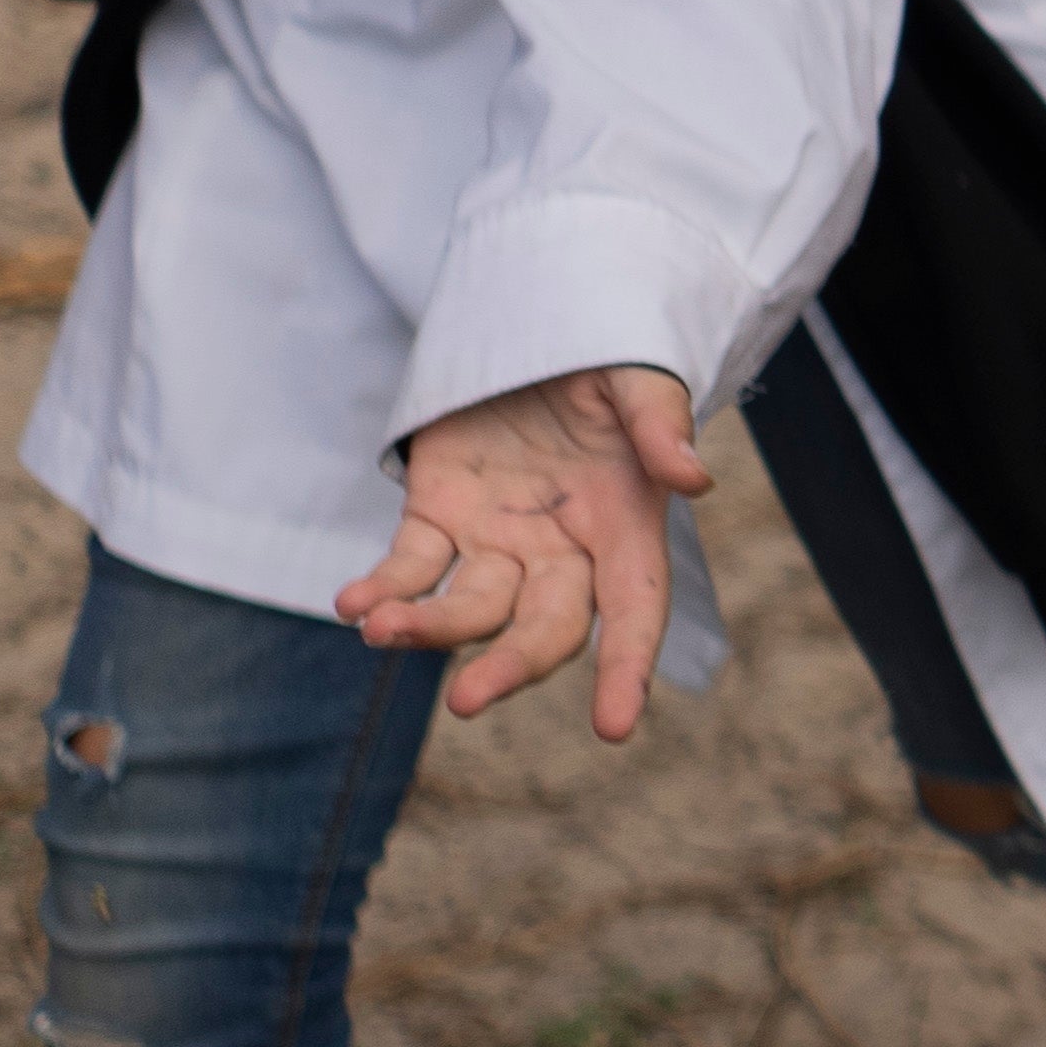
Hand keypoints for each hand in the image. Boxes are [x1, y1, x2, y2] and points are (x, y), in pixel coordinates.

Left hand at [352, 365, 706, 738]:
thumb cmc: (603, 356)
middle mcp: (562, 549)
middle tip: (468, 698)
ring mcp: (496, 540)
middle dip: (510, 666)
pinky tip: (353, 604)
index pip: (636, 608)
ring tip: (380, 629)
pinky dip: (381, 589)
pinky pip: (409, 567)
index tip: (612, 726)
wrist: (536, 320)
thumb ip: (659, 425)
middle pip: (545, 628)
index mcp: (624, 523)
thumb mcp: (636, 377)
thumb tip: (692, 480)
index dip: (628, 668)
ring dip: (428, 628)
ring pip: (468, 608)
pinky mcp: (437, 517)